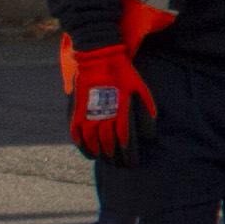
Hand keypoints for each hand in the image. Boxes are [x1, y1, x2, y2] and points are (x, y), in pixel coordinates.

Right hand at [66, 41, 150, 162]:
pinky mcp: (74, 111)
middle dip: (116, 158)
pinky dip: (83, 147)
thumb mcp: (140, 88)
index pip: (123, 141)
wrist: (98, 58)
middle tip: (122, 165)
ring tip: (107, 161)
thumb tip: (150, 132)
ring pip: (92, 143)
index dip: (127, 154)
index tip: (132, 163)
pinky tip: (91, 154)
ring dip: (100, 154)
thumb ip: (147, 109)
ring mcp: (86, 115)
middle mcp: (101, 116)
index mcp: (119, 112)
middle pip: (108, 145)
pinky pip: (76, 135)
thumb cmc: (123, 73)